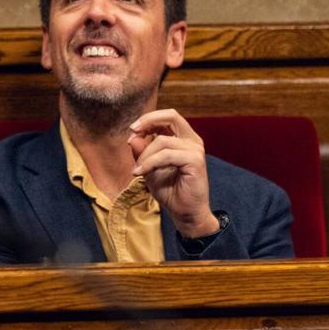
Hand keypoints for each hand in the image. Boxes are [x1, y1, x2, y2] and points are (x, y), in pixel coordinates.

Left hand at [129, 109, 218, 238]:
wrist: (185, 213)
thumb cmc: (170, 191)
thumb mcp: (149, 168)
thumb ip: (142, 152)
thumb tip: (133, 137)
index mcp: (184, 139)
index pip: (168, 117)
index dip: (148, 119)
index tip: (132, 130)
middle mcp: (192, 141)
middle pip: (171, 116)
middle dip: (148, 121)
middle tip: (132, 132)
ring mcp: (195, 150)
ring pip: (162, 141)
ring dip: (144, 154)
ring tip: (137, 170)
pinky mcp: (195, 161)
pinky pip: (166, 155)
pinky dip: (149, 163)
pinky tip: (140, 173)